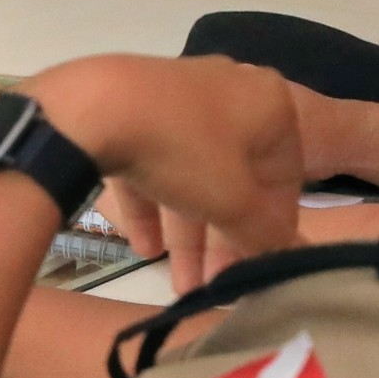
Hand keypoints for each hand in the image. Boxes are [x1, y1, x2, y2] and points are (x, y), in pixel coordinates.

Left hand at [23, 55, 302, 288]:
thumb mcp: (232, 200)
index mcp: (269, 105)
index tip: (259, 265)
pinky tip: (143, 249)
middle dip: (222, 240)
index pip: (285, 175)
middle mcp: (229, 92)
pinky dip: (150, 205)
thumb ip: (264, 232)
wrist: (90, 105)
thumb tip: (288, 254)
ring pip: (190, 174)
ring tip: (180, 285)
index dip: (274, 226)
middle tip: (214, 284)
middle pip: (233, 179)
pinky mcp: (129, 108)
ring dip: (186, 234)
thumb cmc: (182, 150)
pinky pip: (149, 163)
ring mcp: (176, 97)